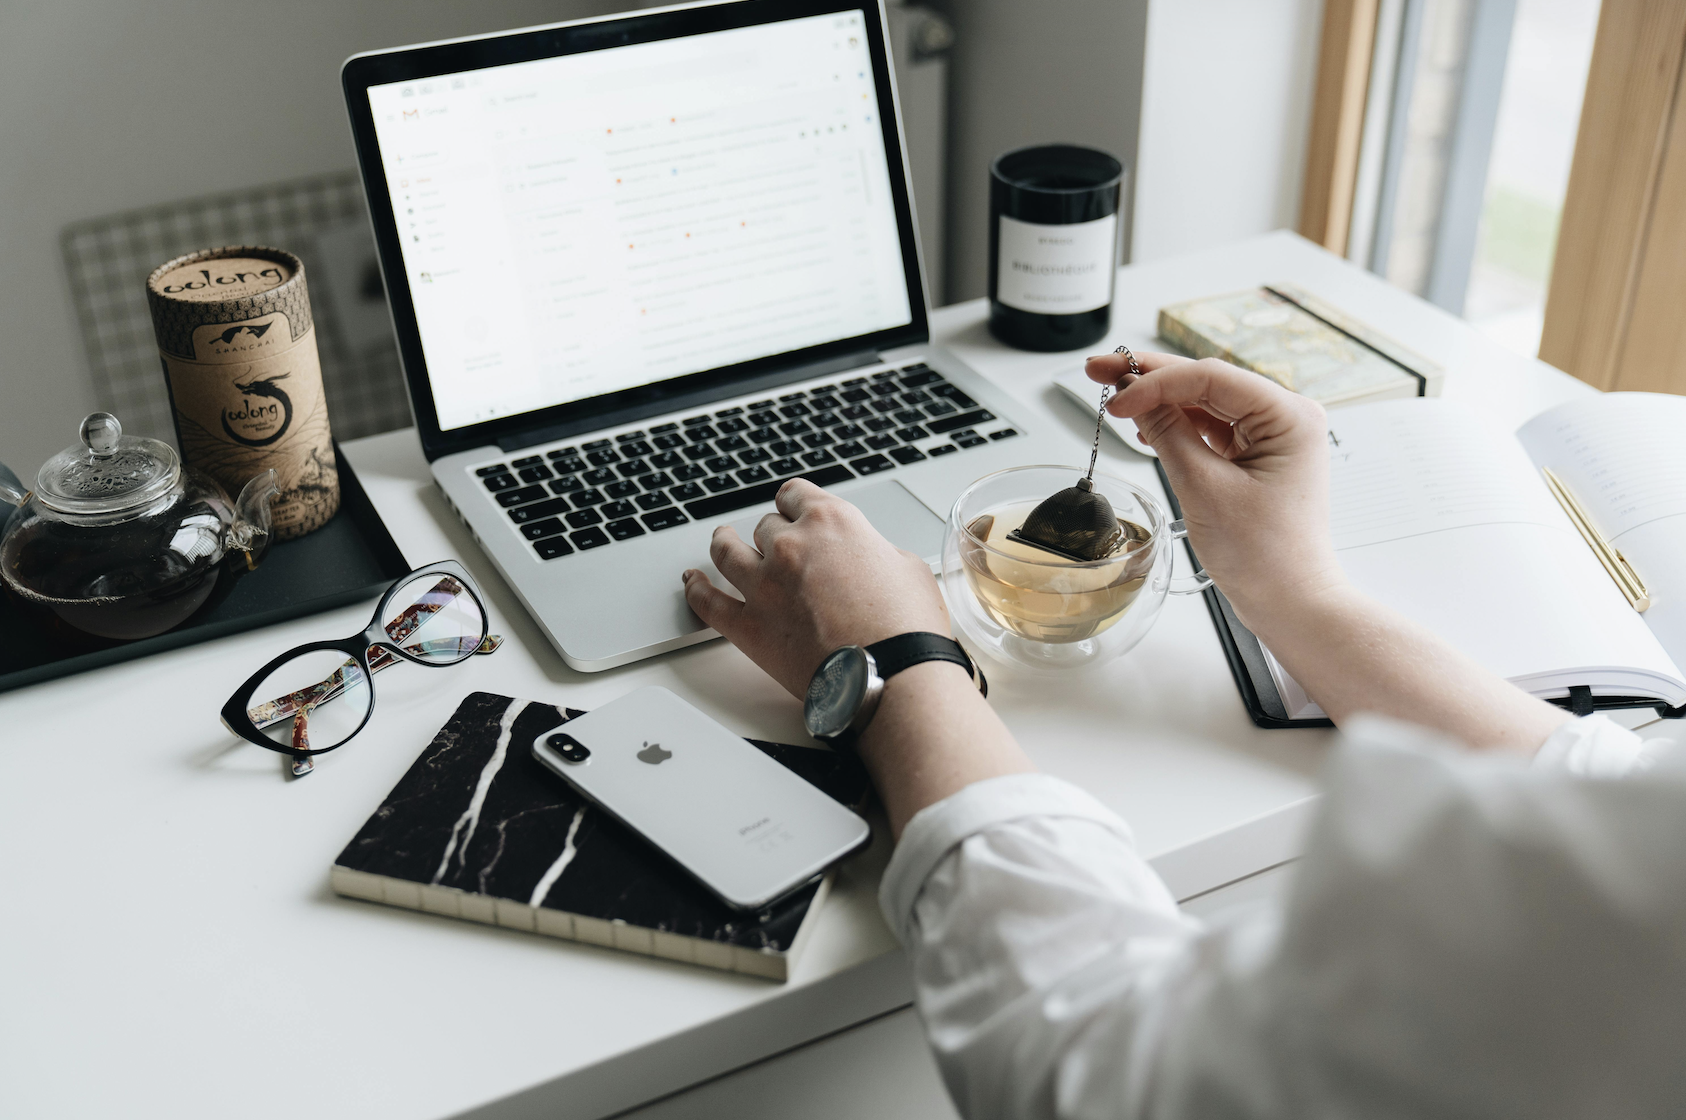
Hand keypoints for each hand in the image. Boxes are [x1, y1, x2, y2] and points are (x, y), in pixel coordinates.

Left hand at [682, 479, 949, 697]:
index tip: (791, 511)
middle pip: (766, 527)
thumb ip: (875, 552)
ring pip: (726, 552)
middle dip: (772, 536)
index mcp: (831, 522)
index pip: (795, 495)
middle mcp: (791, 546)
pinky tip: (692, 582)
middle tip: (776, 548)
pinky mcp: (749, 627)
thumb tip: (867, 559)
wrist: (892, 677)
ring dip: (722, 544)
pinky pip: (708, 602)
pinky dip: (696, 589)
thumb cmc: (908, 627)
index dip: (792, 504)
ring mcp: (764, 586)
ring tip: (721, 542)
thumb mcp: (908, 567)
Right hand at [1085, 351, 1344, 628]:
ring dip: (1161, 401)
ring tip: (1116, 398)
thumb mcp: (1204, 488)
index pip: (1211, 378)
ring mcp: (1272, 436)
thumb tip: (1135, 399)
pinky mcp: (1257, 455)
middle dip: (1152, 378)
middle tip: (1101, 368)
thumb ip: (1168, 434)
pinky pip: (1212, 427)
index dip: (1156, 381)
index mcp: (1289, 416)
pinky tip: (1146, 426)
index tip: (1115, 395)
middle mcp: (1286, 417)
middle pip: (1207, 382)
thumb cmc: (1266, 556)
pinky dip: (1178, 425)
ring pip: (1206, 402)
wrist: (1290, 601)